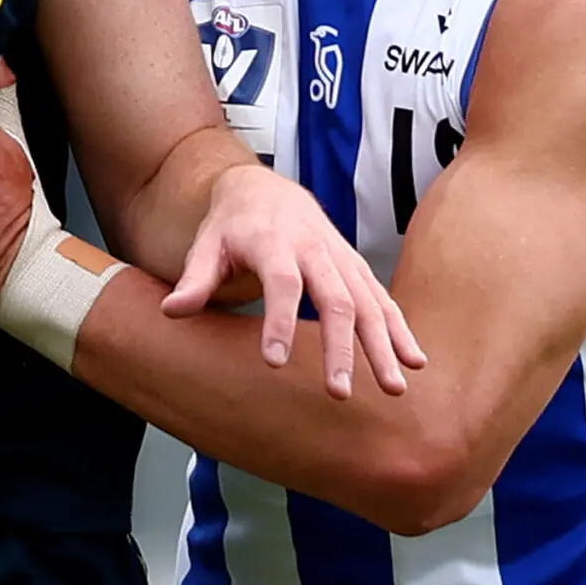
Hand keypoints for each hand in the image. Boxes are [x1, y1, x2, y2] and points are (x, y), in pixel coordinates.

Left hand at [162, 162, 425, 398]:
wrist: (266, 191)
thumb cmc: (232, 226)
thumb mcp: (206, 245)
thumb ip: (194, 280)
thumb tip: (171, 312)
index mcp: (275, 243)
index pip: (282, 283)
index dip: (279, 321)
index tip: (275, 362)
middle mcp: (316, 249)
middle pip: (336, 299)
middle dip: (341, 348)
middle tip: (339, 393)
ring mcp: (342, 259)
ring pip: (369, 303)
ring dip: (382, 346)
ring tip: (393, 389)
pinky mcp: (357, 268)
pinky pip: (383, 300)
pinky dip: (401, 330)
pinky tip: (414, 361)